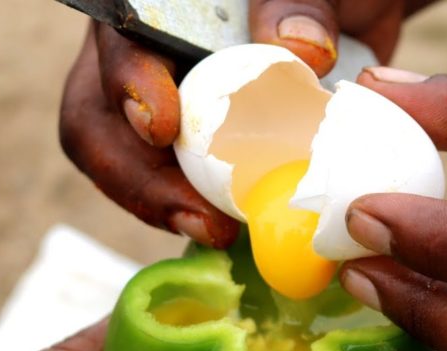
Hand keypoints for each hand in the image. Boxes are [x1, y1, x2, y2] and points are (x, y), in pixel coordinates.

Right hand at [59, 2, 438, 246]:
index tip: (161, 128)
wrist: (347, 17)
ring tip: (219, 233)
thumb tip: (299, 49)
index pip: (121, 44)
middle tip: (196, 217)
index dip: (129, 87)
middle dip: (138, 178)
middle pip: (99, 121)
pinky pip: (175, 188)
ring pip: (127, 162)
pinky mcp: (197, 147)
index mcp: (160, 9)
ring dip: (164, 206)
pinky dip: (196, 212)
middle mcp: (146, 59)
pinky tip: (231, 232)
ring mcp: (165, 107)